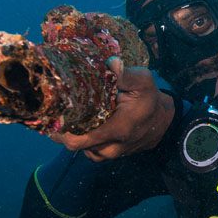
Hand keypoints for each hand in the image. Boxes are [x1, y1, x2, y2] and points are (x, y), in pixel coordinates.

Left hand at [49, 58, 175, 160]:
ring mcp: (111, 153)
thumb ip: (125, 74)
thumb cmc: (150, 99)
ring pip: (81, 150)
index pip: (79, 141)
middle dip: (62, 131)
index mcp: (117, 130)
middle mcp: (112, 146)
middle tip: (54, 113)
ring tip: (65, 118)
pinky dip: (82, 141)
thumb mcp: (143, 82)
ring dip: (72, 136)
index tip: (53, 115)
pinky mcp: (110, 155)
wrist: (164, 120)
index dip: (61, 132)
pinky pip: (90, 152)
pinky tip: (78, 127)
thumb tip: (110, 63)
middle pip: (75, 146)